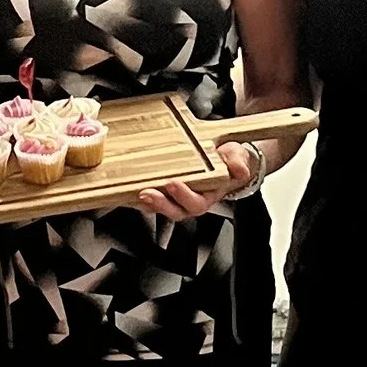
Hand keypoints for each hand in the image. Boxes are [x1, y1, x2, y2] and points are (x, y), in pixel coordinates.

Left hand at [142, 141, 259, 222]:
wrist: (226, 159)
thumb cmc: (228, 160)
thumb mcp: (237, 157)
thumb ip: (238, 163)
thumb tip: (239, 170)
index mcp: (208, 195)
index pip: (196, 202)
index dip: (183, 196)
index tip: (173, 183)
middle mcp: (191, 200)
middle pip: (175, 209)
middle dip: (160, 203)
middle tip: (147, 193)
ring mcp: (176, 198)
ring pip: (161, 206)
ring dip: (148, 202)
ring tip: (137, 192)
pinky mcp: (165, 192)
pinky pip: (152, 199)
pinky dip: (138, 197)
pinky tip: (127, 191)